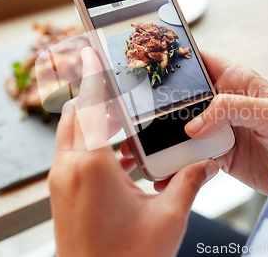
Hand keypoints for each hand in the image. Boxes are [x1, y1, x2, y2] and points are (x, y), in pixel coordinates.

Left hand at [48, 47, 219, 256]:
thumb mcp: (168, 217)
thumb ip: (189, 181)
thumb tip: (207, 161)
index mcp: (92, 166)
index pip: (90, 105)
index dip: (92, 75)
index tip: (89, 51)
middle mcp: (69, 169)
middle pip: (74, 114)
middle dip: (93, 95)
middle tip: (115, 87)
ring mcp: (60, 182)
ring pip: (70, 134)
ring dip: (91, 120)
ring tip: (120, 120)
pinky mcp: (61, 194)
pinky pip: (71, 154)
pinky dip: (88, 143)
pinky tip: (116, 156)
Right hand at [121, 51, 267, 194]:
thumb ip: (232, 110)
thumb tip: (194, 124)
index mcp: (237, 81)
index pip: (200, 62)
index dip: (177, 60)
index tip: (151, 64)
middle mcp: (223, 103)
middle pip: (184, 98)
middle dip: (161, 105)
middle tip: (138, 114)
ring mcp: (218, 129)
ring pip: (182, 128)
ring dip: (164, 137)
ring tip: (144, 147)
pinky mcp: (217, 155)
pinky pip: (191, 156)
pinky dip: (176, 163)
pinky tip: (165, 170)